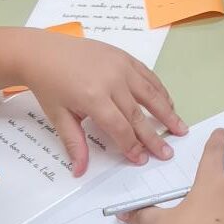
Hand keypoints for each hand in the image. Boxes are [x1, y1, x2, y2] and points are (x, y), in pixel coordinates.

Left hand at [22, 30, 186, 172]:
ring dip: (167, 113)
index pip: (119, 127)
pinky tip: (168, 103)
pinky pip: (148, 76)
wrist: (43, 52)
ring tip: (180, 128)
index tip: (141, 159)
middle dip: (154, 136)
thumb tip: (80, 171)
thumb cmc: (49, 86)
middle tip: (168, 153)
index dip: (132, 145)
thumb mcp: (58, 116)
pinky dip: (160, 90)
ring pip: (150, 94)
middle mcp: (112, 81)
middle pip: (138, 114)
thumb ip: (74, 142)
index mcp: (93, 97)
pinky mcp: (124, 57)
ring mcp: (121, 66)